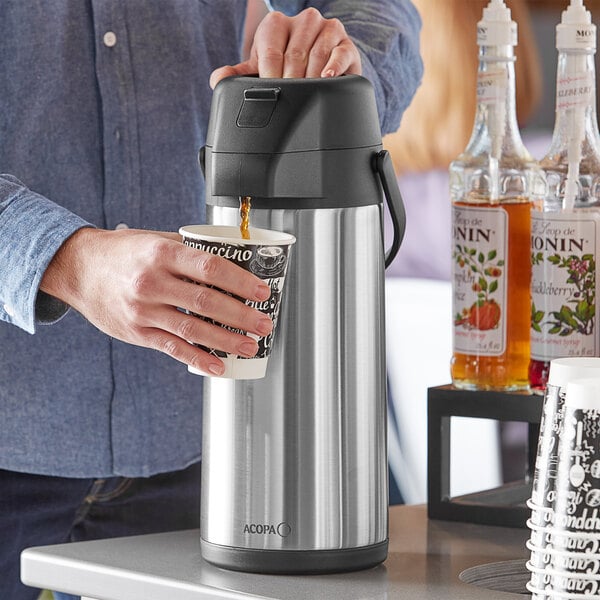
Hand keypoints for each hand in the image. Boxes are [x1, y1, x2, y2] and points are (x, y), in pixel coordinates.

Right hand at [40, 228, 273, 375]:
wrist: (79, 269)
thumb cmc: (122, 252)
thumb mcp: (155, 239)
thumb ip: (189, 249)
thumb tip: (230, 257)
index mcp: (162, 253)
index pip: (211, 268)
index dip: (241, 282)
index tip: (262, 292)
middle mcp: (153, 282)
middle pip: (207, 302)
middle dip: (241, 316)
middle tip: (264, 323)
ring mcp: (144, 310)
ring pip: (193, 329)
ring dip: (227, 341)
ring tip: (250, 346)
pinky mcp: (138, 332)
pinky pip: (172, 348)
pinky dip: (198, 359)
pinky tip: (218, 365)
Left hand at [210, 8, 360, 87]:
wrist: (321, 69)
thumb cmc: (287, 69)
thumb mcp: (261, 70)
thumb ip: (239, 76)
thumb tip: (217, 79)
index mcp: (276, 24)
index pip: (271, 50)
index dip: (271, 76)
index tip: (273, 92)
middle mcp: (303, 21)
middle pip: (294, 55)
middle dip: (291, 82)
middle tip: (289, 98)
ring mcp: (326, 29)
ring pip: (316, 55)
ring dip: (310, 79)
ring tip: (306, 95)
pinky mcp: (346, 43)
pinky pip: (340, 54)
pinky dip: (333, 68)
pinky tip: (327, 79)